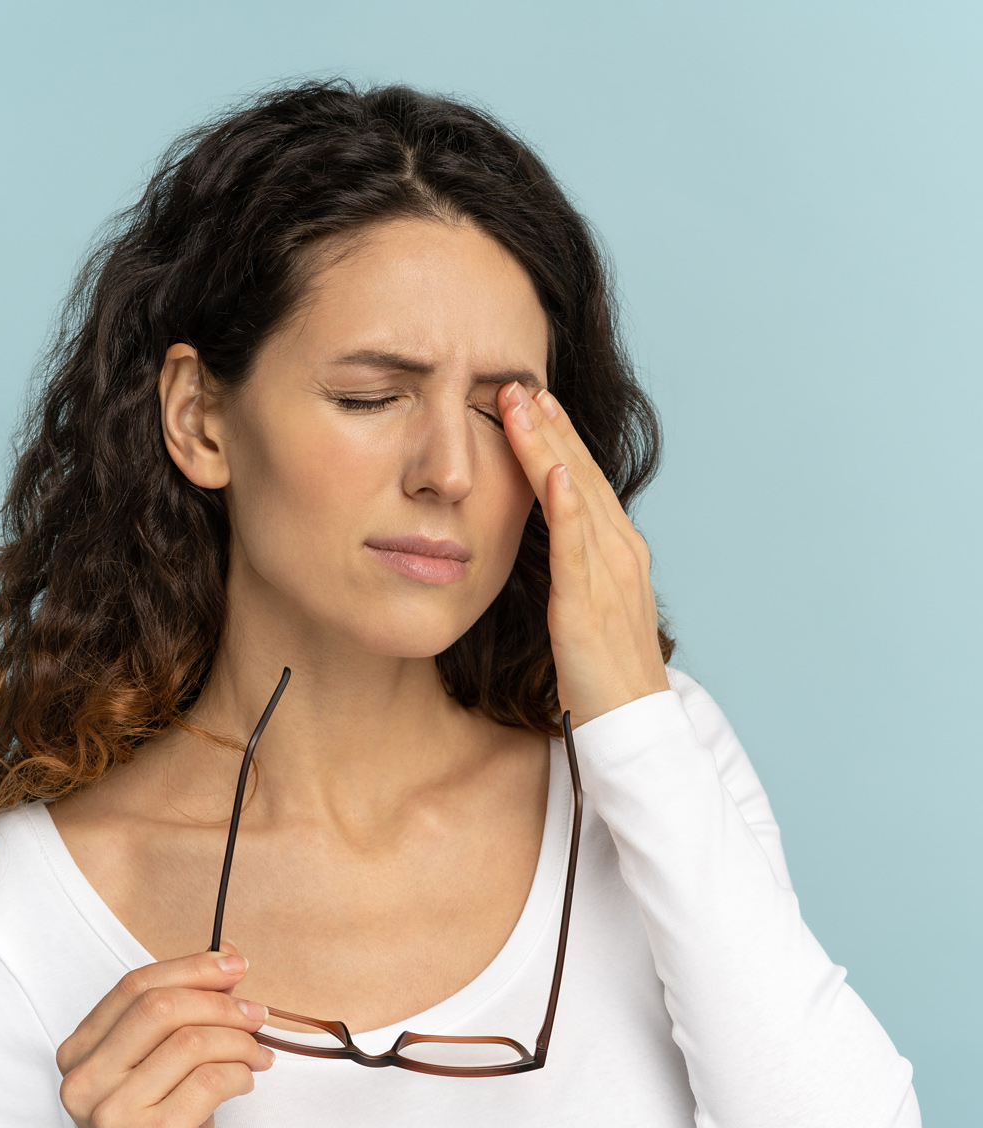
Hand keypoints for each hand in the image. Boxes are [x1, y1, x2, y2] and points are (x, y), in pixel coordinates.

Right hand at [57, 943, 273, 1127]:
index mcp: (79, 1054)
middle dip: (219, 1001)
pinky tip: (246, 1082)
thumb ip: (183, 1009)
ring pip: (191, 1042)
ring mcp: (112, 1114)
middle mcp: (84, 1083)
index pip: (133, 986)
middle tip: (255, 1012)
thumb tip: (227, 955)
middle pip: (160, 1007)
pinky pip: (210, 1081)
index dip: (190, 967)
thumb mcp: (163, 1064)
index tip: (233, 964)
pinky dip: (241, 1074)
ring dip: (239, 1041)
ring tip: (257, 1054)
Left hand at [498, 381, 669, 725]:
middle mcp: (620, 552)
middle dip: (549, 426)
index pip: (583, 479)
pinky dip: (568, 508)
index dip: (557, 437)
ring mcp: (610, 577)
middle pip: (581, 474)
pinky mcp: (589, 607)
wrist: (632, 725)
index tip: (530, 399)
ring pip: (576, 498)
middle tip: (517, 381)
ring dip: (550, 448)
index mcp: (618, 550)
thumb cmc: (602, 670)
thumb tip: (545, 537)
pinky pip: (577, 549)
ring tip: (524, 405)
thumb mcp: (586, 604)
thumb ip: (572, 565)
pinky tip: (555, 474)